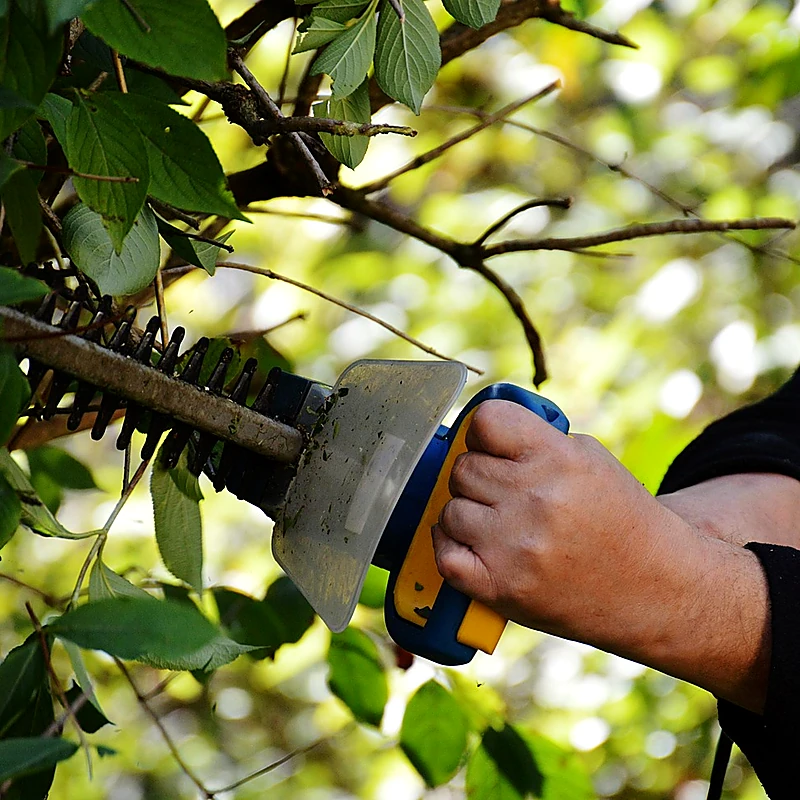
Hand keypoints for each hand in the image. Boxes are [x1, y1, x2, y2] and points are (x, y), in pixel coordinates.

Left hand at [432, 400, 769, 710]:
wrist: (656, 588)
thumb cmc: (619, 518)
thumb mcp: (590, 459)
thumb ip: (535, 438)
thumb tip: (475, 428)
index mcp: (559, 459)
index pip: (485, 420)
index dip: (483, 432)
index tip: (491, 445)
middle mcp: (536, 499)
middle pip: (463, 467)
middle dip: (480, 478)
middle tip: (506, 494)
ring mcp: (516, 546)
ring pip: (450, 510)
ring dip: (468, 515)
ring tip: (501, 526)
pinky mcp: (501, 588)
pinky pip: (444, 554)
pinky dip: (452, 550)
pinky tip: (476, 548)